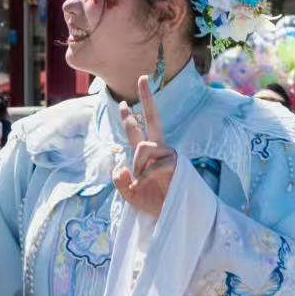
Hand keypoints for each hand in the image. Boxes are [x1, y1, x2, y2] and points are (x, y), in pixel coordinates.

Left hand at [113, 75, 176, 218]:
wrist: (170, 218)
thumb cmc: (152, 204)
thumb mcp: (128, 193)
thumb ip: (119, 180)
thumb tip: (119, 166)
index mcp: (146, 154)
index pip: (137, 131)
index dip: (128, 117)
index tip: (121, 102)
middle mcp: (158, 149)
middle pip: (153, 118)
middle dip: (147, 97)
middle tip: (142, 77)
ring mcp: (168, 154)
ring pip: (144, 147)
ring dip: (138, 165)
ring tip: (140, 181)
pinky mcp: (175, 163)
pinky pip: (152, 163)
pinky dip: (144, 177)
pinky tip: (145, 185)